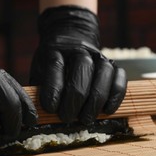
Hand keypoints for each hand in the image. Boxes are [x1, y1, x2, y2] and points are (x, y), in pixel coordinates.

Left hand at [30, 6, 125, 124]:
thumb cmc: (51, 62)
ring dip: (96, 99)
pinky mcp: (113, 63)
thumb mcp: (39, 69)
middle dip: (74, 98)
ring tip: (86, 118)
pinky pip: (120, 77)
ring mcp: (98, 55)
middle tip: (67, 118)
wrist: (70, 36)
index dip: (53, 89)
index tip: (50, 109)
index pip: (55, 66)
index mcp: (55, 49)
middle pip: (82, 71)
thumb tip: (35, 114)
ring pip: (103, 73)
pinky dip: (116, 95)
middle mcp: (79, 49)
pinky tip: (107, 111)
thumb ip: (39, 88)